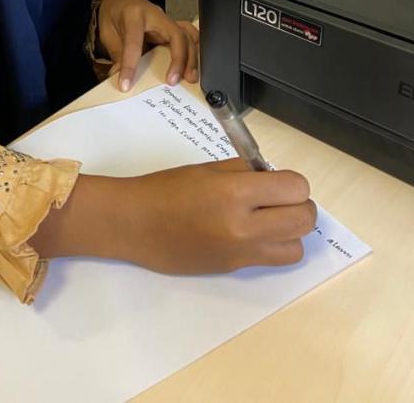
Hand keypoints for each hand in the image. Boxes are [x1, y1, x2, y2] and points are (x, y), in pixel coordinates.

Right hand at [31, 159, 315, 273]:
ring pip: (297, 247)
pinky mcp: (234, 269)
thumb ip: (244, 171)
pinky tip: (251, 232)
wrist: (134, 224)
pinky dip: (273, 245)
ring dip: (290, 231)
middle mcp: (244, 226)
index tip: (277, 180)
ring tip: (269, 219)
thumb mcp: (208, 169)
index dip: (291, 182)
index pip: (295, 188)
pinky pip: (273, 259)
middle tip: (279, 198)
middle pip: (304, 219)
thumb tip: (272, 177)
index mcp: (234, 192)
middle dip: (299, 205)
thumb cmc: (165, 188)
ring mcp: (241, 252)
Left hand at [97, 0, 199, 91]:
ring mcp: (166, 19)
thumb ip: (116, 54)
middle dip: (178, 60)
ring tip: (190, 78)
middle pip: (175, 35)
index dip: (130, 65)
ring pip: (186, 36)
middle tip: (173, 81)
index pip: (134, 42)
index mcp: (133, 15)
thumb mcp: (107, 33)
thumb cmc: (113, 13)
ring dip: (190, 58)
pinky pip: (189, 34)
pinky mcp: (172, 26)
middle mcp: (154, 15)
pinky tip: (195, 63)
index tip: (126, 85)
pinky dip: (194, 48)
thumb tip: (119, 77)